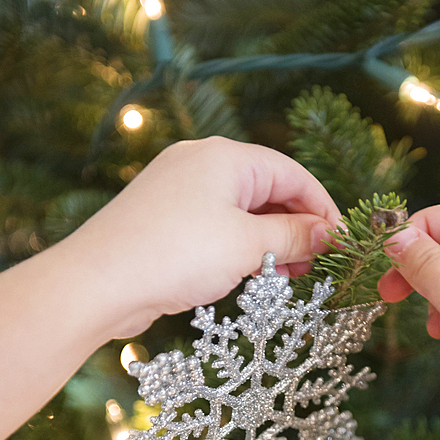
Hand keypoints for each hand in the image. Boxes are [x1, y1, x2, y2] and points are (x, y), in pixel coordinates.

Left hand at [67, 136, 340, 338]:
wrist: (97, 283)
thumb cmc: (175, 255)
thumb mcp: (247, 246)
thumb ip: (294, 237)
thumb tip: (330, 235)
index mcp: (225, 156)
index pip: (292, 174)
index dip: (323, 208)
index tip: (342, 243)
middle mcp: (201, 162)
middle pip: (267, 190)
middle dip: (297, 228)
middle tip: (317, 266)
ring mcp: (178, 190)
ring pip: (242, 211)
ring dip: (270, 242)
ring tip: (288, 277)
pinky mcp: (163, 218)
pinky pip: (216, 226)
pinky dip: (240, 247)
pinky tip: (251, 275)